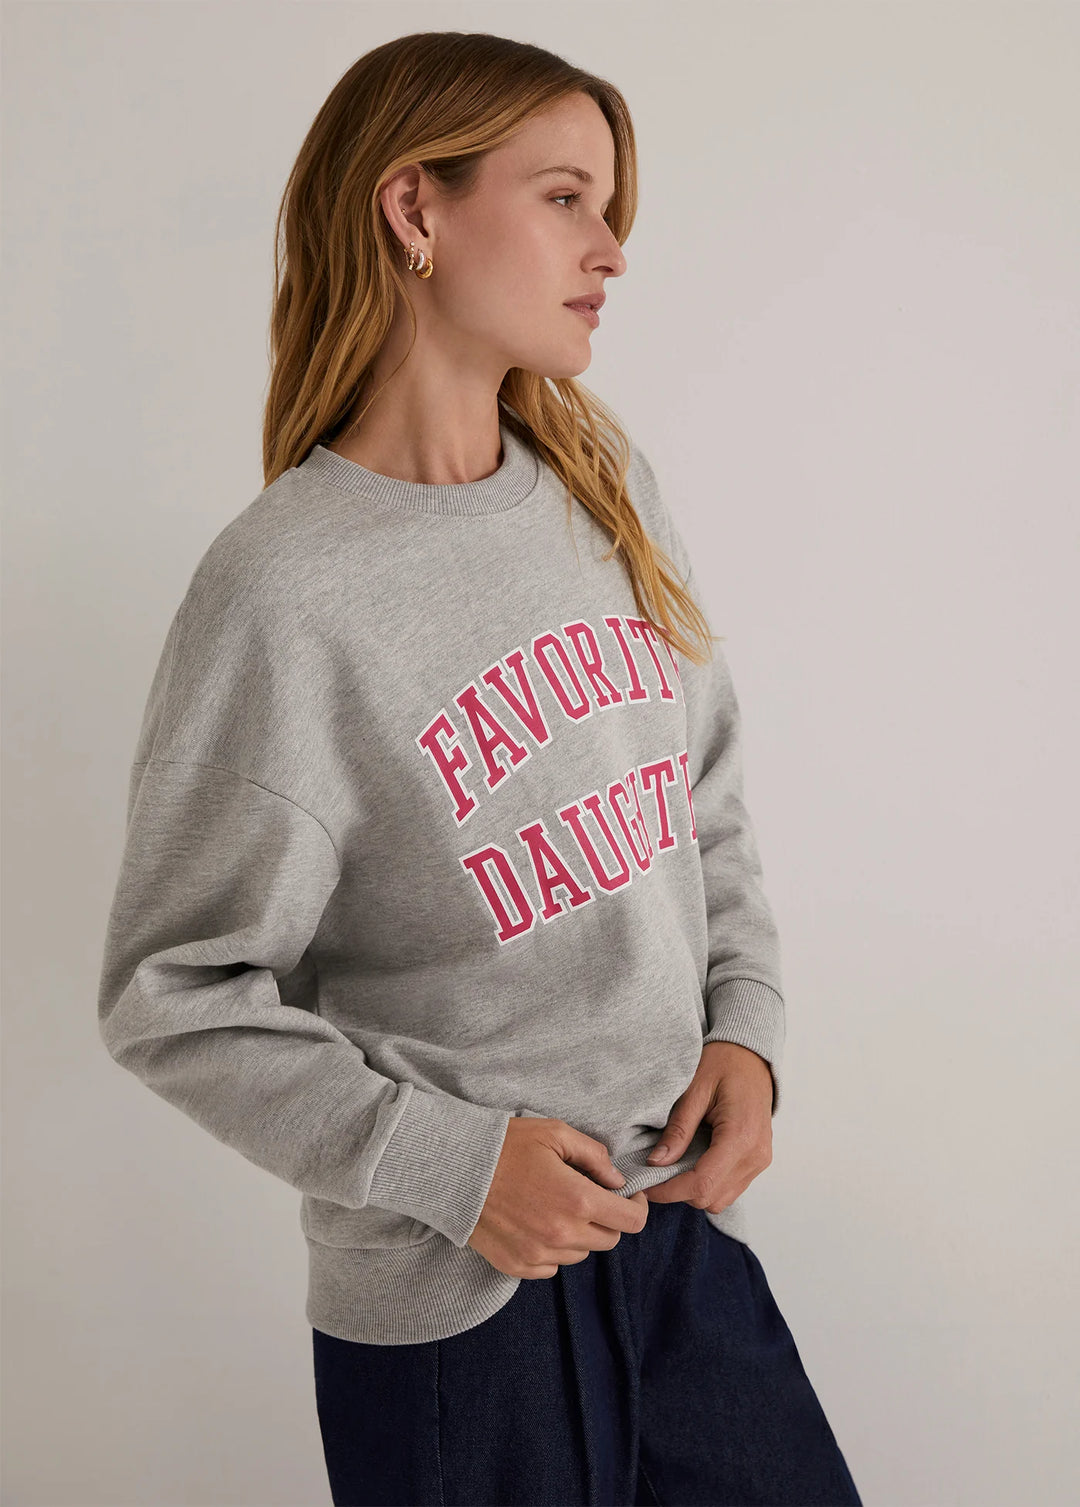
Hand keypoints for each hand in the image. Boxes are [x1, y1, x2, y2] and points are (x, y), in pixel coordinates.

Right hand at [467, 1116, 648, 1278]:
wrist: (453, 1170)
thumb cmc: (505, 1145)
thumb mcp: (555, 1133)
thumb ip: (594, 1156)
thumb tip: (617, 1181)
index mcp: (578, 1200)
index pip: (631, 1221)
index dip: (636, 1207)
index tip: (626, 1195)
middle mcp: (563, 1234)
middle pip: (609, 1240)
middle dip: (607, 1218)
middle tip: (589, 1196)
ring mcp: (539, 1254)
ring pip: (581, 1254)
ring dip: (579, 1234)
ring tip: (556, 1206)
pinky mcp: (517, 1266)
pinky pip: (552, 1266)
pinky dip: (552, 1250)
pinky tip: (536, 1224)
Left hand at [642, 1041, 773, 1214]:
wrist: (752, 1056)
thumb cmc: (724, 1064)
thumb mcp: (695, 1090)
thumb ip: (678, 1129)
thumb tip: (656, 1162)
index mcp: (740, 1136)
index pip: (702, 1183)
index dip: (669, 1191)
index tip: (645, 1186)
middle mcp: (755, 1155)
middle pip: (710, 1198)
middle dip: (678, 1191)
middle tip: (654, 1174)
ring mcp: (760, 1161)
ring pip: (720, 1200)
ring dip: (693, 1190)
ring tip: (673, 1167)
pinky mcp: (758, 1161)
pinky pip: (730, 1188)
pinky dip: (708, 1184)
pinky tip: (693, 1162)